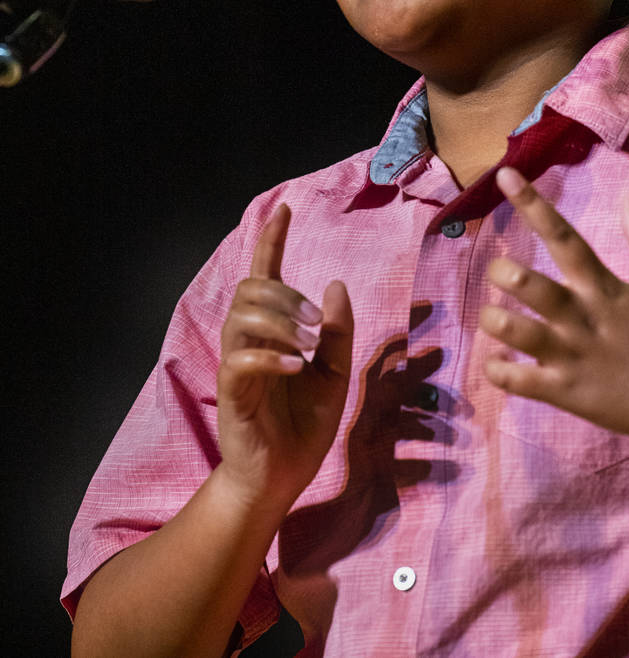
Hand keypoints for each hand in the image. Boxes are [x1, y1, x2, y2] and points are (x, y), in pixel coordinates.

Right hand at [217, 203, 352, 509]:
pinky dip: (271, 355)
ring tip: (308, 344)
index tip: (284, 208)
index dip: (272, 239)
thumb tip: (335, 285)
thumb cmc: (305, 425)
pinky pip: (240, 359)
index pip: (265, 272)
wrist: (283, 477)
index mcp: (274, 331)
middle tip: (315, 323)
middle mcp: (250, 340)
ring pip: (242, 315)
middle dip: (285, 293)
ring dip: (279, 319)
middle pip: (251, 287)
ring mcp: (237, 364)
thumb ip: (338, 332)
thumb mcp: (337, 375)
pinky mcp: (232, 392)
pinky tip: (296, 366)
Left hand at [480, 167, 628, 454]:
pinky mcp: (568, 393)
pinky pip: (521, 382)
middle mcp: (585, 318)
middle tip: (498, 269)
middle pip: (531, 285)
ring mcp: (574, 357)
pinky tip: (495, 364)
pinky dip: (499, 372)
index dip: (532, 204)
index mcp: (606, 288)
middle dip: (504, 271)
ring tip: (490, 316)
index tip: (505, 175)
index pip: (564, 237)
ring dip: (494, 321)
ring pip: (518, 333)